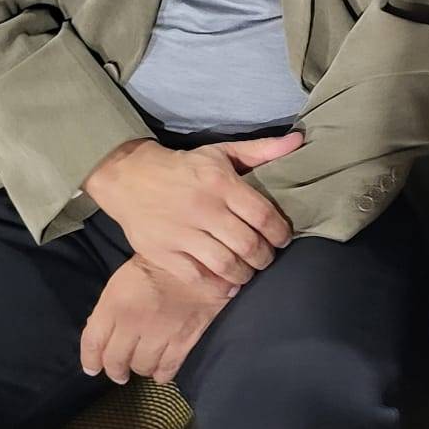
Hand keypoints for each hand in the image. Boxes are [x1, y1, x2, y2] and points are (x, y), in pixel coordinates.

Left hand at [81, 256, 232, 384]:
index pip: (93, 343)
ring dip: (140, 369)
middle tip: (119, 373)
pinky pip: (168, 368)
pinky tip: (161, 370)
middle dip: (115, 370)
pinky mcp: (184, 338)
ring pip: (142, 366)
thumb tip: (100, 334)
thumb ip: (110, 307)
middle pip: (115, 360)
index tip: (93, 368)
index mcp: (115, 303)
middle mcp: (134, 322)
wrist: (201, 258)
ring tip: (144, 364)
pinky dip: (162, 374)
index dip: (90, 360)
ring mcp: (160, 332)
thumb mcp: (125, 278)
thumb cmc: (159, 264)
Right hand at [83, 134, 300, 290]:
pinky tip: (229, 285)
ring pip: (225, 264)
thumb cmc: (185, 167)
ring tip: (250, 271)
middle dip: (265, 257)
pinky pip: (197, 277)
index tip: (283, 239)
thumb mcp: (222, 152)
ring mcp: (181, 233)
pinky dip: (218, 286)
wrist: (129, 177)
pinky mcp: (163, 252)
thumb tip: (298, 141)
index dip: (280, 233)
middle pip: (247, 244)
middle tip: (268, 258)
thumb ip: (261, 150)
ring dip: (245, 273)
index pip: (262, 215)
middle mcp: (203, 209)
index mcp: (221, 183)